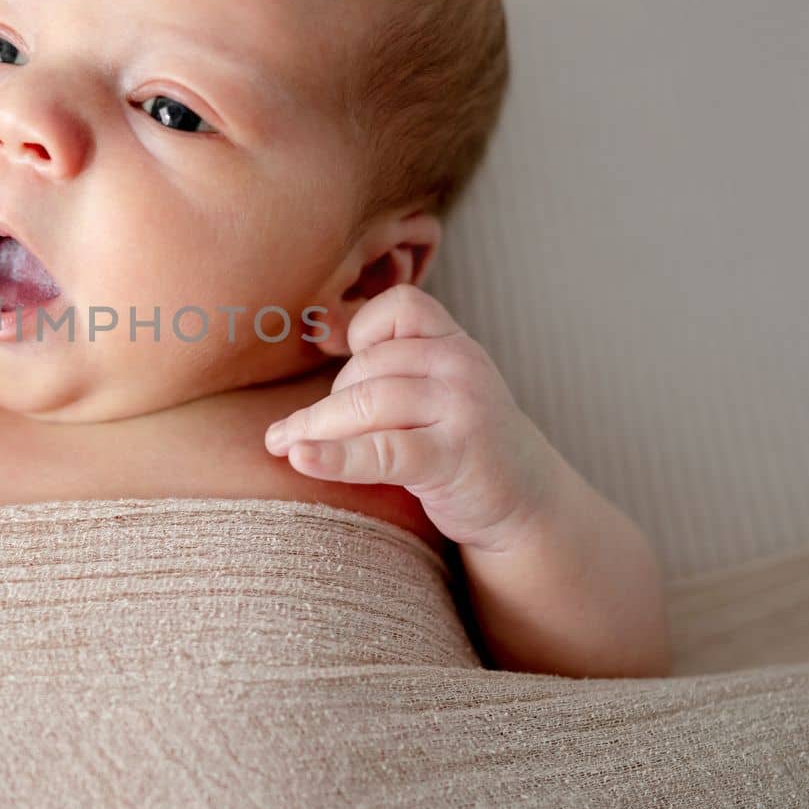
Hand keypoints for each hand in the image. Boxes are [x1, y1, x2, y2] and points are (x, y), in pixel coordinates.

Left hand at [264, 284, 560, 550]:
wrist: (525, 499)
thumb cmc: (458, 440)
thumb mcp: (434, 387)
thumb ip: (389, 362)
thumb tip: (320, 329)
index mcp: (453, 342)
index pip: (397, 309)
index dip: (359, 331)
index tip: (338, 361)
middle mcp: (461, 365)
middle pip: (368, 366)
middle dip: (326, 402)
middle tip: (295, 432)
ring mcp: (463, 409)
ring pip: (368, 402)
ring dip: (315, 426)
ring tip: (283, 445)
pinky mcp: (454, 456)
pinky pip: (384, 450)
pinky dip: (337, 456)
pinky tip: (301, 458)